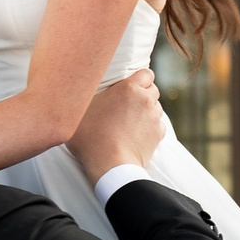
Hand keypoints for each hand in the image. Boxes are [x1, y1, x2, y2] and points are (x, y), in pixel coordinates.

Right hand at [69, 69, 164, 184]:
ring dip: (146, 112)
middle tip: (126, 106)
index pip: (146, 73)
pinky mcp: (158, 134)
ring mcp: (154, 117)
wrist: (109, 166)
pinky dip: (149, 128)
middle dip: (142, 95)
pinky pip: (157, 125)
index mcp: (128, 88)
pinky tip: (135, 136)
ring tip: (129, 123)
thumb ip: (88, 96)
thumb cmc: (91, 138)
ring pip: (155, 108)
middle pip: (152, 90)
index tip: (129, 87)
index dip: (139, 79)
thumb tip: (82, 90)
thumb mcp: (81, 111)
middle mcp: (145, 99)